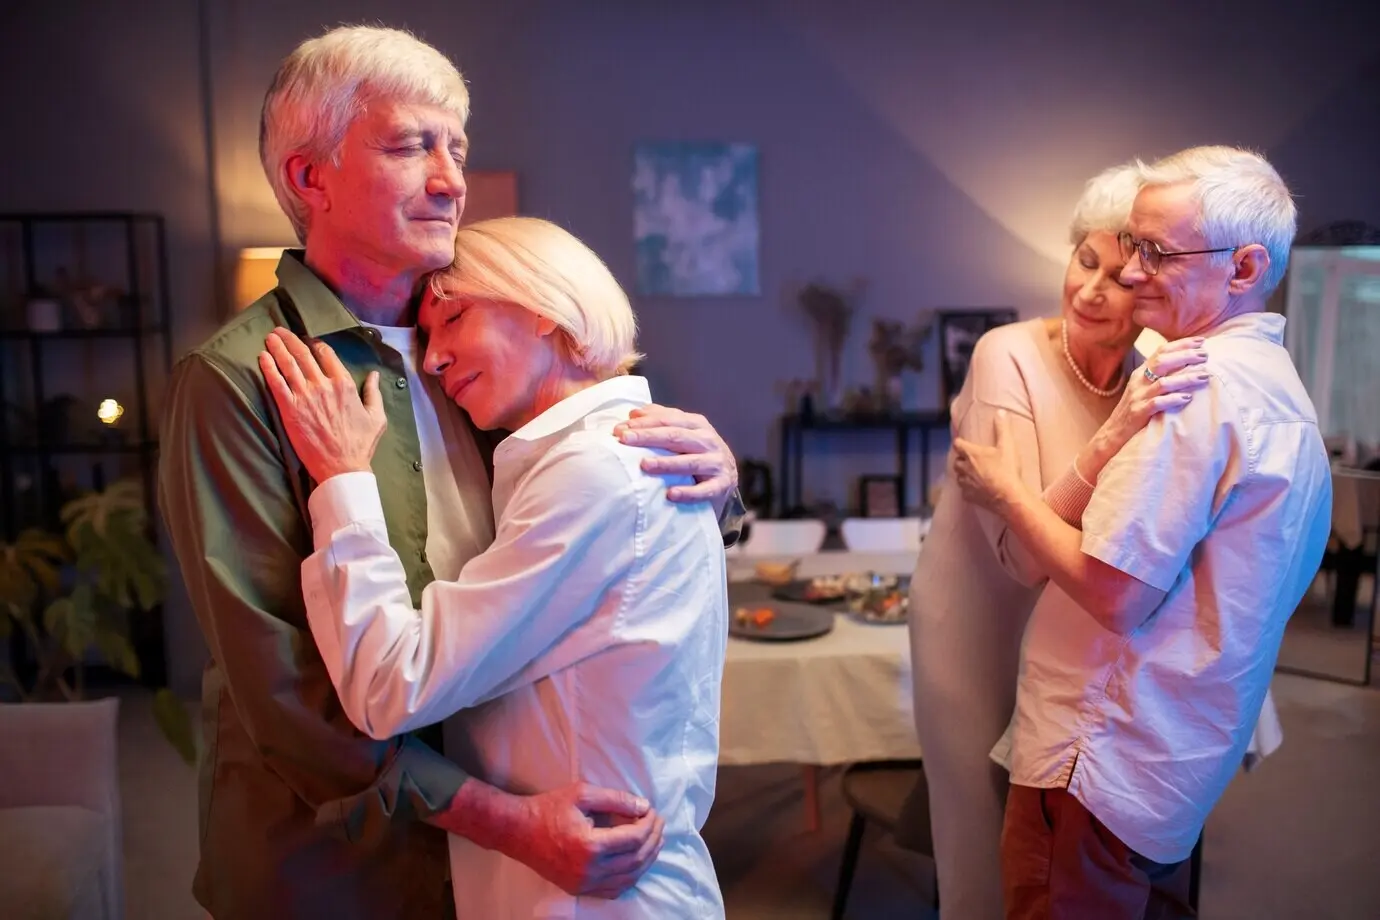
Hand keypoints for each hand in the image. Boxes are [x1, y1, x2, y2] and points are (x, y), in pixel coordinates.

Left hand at [258, 327, 386, 482]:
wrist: (342, 467)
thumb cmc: (360, 444)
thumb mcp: (376, 417)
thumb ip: (374, 393)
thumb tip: (374, 375)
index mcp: (344, 384)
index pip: (326, 354)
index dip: (314, 344)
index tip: (307, 340)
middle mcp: (323, 385)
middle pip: (303, 354)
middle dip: (290, 339)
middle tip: (280, 331)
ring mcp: (305, 396)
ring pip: (288, 364)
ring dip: (277, 348)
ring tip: (270, 338)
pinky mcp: (290, 409)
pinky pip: (276, 383)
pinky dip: (268, 367)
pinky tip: (262, 357)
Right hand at [510, 782, 664, 898]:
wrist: (518, 831)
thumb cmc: (549, 808)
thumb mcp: (582, 794)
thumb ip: (616, 799)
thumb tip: (644, 807)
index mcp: (590, 845)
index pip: (634, 839)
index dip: (650, 824)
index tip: (653, 811)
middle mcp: (589, 870)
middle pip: (636, 860)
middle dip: (654, 840)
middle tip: (659, 823)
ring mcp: (584, 884)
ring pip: (629, 877)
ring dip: (647, 859)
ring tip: (654, 840)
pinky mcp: (579, 890)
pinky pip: (614, 889)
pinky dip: (631, 876)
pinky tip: (637, 861)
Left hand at [613, 404, 737, 512]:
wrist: (727, 476)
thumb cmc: (698, 452)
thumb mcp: (683, 432)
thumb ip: (661, 420)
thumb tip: (634, 412)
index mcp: (697, 425)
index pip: (669, 420)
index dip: (645, 423)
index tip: (621, 428)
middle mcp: (708, 441)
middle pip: (676, 437)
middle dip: (649, 437)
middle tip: (625, 440)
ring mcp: (716, 463)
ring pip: (690, 463)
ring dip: (666, 464)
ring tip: (644, 465)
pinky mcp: (721, 485)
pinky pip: (704, 490)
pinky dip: (688, 493)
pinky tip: (671, 494)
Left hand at [953, 409, 1024, 514]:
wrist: (1009, 497)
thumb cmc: (1007, 470)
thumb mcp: (1008, 446)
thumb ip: (1002, 428)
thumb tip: (1000, 412)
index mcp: (971, 454)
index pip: (957, 444)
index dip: (960, 443)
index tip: (964, 442)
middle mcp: (965, 468)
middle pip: (957, 461)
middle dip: (962, 460)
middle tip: (971, 459)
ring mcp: (966, 484)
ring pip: (959, 477)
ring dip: (964, 474)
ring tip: (973, 474)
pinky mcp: (969, 497)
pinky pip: (964, 491)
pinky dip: (968, 489)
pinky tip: (976, 489)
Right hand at [1079, 337, 1209, 481]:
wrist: (1113, 433)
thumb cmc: (1135, 409)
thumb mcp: (1144, 387)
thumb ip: (1160, 375)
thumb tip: (1188, 363)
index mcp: (1141, 372)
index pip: (1161, 351)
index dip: (1181, 344)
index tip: (1201, 341)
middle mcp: (1139, 381)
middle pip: (1162, 362)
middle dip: (1186, 356)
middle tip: (1206, 355)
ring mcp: (1138, 397)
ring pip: (1163, 383)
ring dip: (1185, 378)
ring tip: (1204, 376)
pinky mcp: (1138, 413)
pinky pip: (1157, 403)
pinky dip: (1173, 399)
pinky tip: (1188, 398)